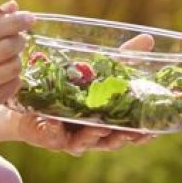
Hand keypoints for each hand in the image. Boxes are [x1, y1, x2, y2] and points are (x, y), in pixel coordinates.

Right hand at [0, 0, 34, 130]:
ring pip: (12, 69)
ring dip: (16, 60)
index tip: (30, 17)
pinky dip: (12, 79)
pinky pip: (10, 88)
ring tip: (9, 58)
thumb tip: (13, 6)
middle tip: (19, 39)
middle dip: (19, 40)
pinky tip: (3, 76)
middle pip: (5, 48)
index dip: (15, 22)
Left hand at [8, 32, 157, 156]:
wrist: (30, 93)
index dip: (139, 136)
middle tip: (128, 133)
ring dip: (91, 136)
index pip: (127, 133)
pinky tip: (54, 121)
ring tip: (99, 127)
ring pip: (82, 143)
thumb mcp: (99, 69)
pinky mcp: (45, 135)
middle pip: (108, 142)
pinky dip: (53, 130)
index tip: (151, 133)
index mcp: (106, 122)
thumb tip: (149, 39)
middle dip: (119, 139)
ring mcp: (67, 137)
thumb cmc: (71, 84)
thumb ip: (125, 58)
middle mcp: (88, 133)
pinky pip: (50, 135)